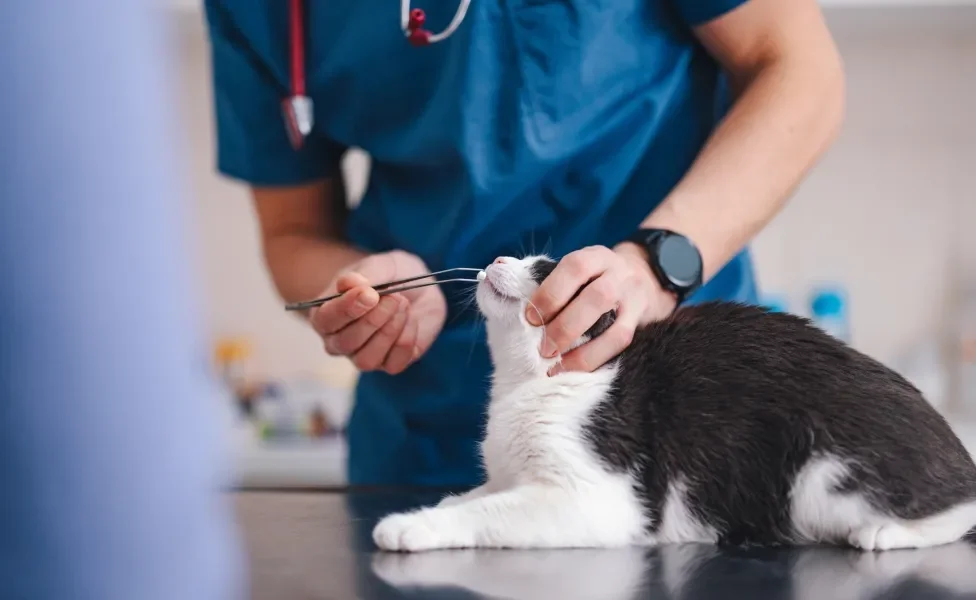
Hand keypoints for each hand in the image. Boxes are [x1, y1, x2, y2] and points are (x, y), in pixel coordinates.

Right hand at [309, 250, 445, 374]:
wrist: (420, 288)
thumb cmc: (392, 275)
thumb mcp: (383, 265)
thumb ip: (366, 273)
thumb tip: (350, 283)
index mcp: (327, 313)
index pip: (325, 320)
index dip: (346, 308)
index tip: (370, 294)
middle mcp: (339, 340)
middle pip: (345, 343)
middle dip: (373, 320)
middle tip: (394, 298)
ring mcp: (363, 355)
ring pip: (366, 359)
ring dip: (389, 331)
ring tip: (403, 305)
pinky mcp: (390, 364)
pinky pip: (394, 364)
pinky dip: (406, 340)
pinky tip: (411, 319)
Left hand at [526, 244, 675, 373]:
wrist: (641, 278)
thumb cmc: (589, 278)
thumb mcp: (571, 268)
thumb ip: (536, 274)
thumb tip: (495, 270)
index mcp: (595, 257)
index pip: (575, 268)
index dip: (551, 293)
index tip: (529, 317)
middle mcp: (618, 276)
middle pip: (598, 298)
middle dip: (565, 325)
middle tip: (541, 346)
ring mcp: (633, 302)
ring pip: (614, 328)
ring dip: (581, 349)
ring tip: (554, 363)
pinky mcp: (638, 326)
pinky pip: (619, 346)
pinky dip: (593, 359)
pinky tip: (571, 369)